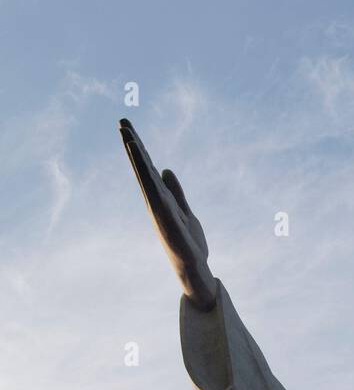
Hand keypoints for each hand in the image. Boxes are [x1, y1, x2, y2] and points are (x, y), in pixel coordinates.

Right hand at [119, 118, 216, 310]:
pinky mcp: (167, 221)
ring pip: (146, 179)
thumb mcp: (185, 210)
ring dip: (138, 158)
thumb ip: (175, 191)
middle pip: (142, 169)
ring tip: (129, 137)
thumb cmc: (189, 243)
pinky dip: (152, 183)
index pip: (147, 169)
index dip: (138, 149)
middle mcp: (155, 203)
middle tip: (122, 122)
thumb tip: (165, 169)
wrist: (195, 268)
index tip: (128, 127)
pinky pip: (158, 197)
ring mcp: (159, 211)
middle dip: (133, 145)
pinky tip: (150, 167)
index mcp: (159, 199)